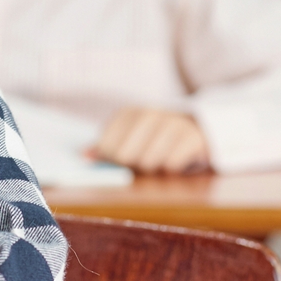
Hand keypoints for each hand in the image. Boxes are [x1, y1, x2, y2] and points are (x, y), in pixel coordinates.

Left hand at [91, 107, 210, 174]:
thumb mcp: (129, 138)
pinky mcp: (190, 137)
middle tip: (141, 161)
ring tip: (159, 158)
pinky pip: (170, 165)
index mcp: (129, 113)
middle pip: (124, 155)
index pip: (106, 144)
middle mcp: (148, 114)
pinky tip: (175, 158)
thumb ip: (105, 148)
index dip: (110, 158)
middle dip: (131, 164)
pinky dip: (171, 168)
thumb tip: (83, 156)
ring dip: (152, 167)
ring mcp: (171, 123)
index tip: (119, 160)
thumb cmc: (155, 138)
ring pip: (147, 162)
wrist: (197, 130)